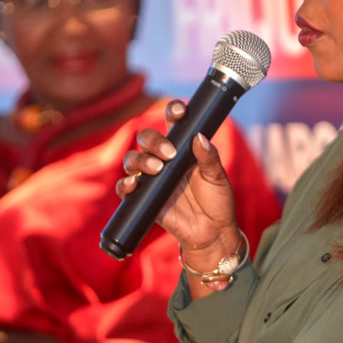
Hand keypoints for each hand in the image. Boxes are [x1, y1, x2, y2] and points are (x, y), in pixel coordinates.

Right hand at [117, 99, 240, 253]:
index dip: (173, 111)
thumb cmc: (217, 201)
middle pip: (146, 139)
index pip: (173, 123)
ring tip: (157, 169)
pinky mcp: (144, 199)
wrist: (212, 232)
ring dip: (140, 160)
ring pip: (132, 159)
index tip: (180, 111)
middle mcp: (164, 160)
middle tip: (170, 154)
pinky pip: (125, 188)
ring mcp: (152, 178)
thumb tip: (199, 137)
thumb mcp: (218, 178)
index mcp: (183, 149)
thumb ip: (209, 157)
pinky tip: (134, 185)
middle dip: (154, 140)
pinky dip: (125, 185)